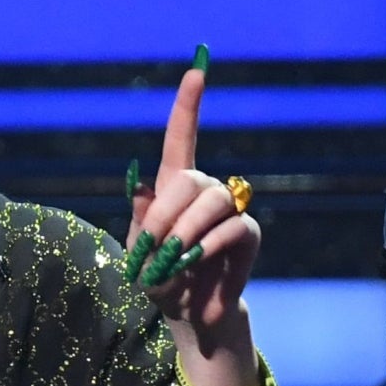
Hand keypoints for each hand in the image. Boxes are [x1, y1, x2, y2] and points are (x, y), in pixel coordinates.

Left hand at [125, 51, 262, 385]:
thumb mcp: (138, 254)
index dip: (189, 103)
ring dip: (187, 234)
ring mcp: (229, 211)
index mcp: (172, 187)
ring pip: (212, 202)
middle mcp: (204, 191)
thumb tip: (137, 183)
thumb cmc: (160, 281)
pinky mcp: (247, 236)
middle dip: (167, 215)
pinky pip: (232, 230)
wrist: (190, 316)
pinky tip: (200, 274)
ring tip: (174, 264)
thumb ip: (139, 221)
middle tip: (155, 252)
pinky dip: (210, 250)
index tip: (197, 69)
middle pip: (191, 179)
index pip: (181, 137)